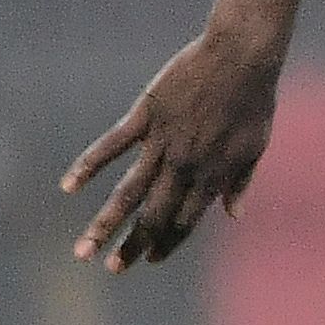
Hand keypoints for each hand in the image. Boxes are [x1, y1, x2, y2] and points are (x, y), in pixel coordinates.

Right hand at [60, 29, 280, 272]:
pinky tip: (69, 187)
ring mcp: (162, 142)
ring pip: (128, 193)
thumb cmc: (253, 100)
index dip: (166, 243)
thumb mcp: (255, 147)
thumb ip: (240, 183)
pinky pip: (111, 145)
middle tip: (112, 269)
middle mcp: (184, 167)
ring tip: (83, 251)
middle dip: (131, 246)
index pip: (183, 222)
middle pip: (152, 216)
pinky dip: (88, 165)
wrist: (240, 55)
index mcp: (211, 177)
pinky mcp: (145, 115)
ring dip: (105, 225)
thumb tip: (233, 215)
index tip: (150, 258)